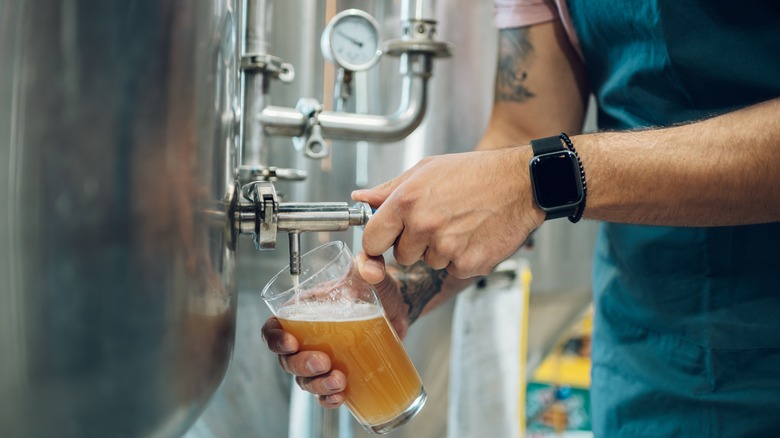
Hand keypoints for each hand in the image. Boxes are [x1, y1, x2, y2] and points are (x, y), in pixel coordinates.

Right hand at [261, 252, 408, 409]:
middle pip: (287, 359)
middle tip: (323, 362)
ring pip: (304, 380)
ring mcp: (322, 358)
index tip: (291, 342)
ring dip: (317, 385)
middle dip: (300, 365)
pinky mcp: (339, 373)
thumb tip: (370, 268)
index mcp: (303, 312)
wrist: (398, 308)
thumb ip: (369, 263)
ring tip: (339, 381)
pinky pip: (324, 394)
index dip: (275, 338)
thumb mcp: (370, 274)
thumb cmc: (375, 288)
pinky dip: (329, 399)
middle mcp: (307, 337)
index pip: (274, 328)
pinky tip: (341, 396)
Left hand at [353, 148, 543, 277]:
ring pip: (428, 263)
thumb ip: (389, 189)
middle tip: (438, 222)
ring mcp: (446, 247)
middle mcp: (423, 225)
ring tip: (460, 224)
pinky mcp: (467, 263)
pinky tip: (473, 236)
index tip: (387, 239)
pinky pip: (452, 270)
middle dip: (414, 244)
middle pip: (400, 256)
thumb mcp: (426, 170)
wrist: (520, 183)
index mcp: (406, 201)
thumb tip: (361, 199)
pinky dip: (461, 258)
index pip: (371, 240)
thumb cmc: (474, 173)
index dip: (378, 242)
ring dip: (440, 251)